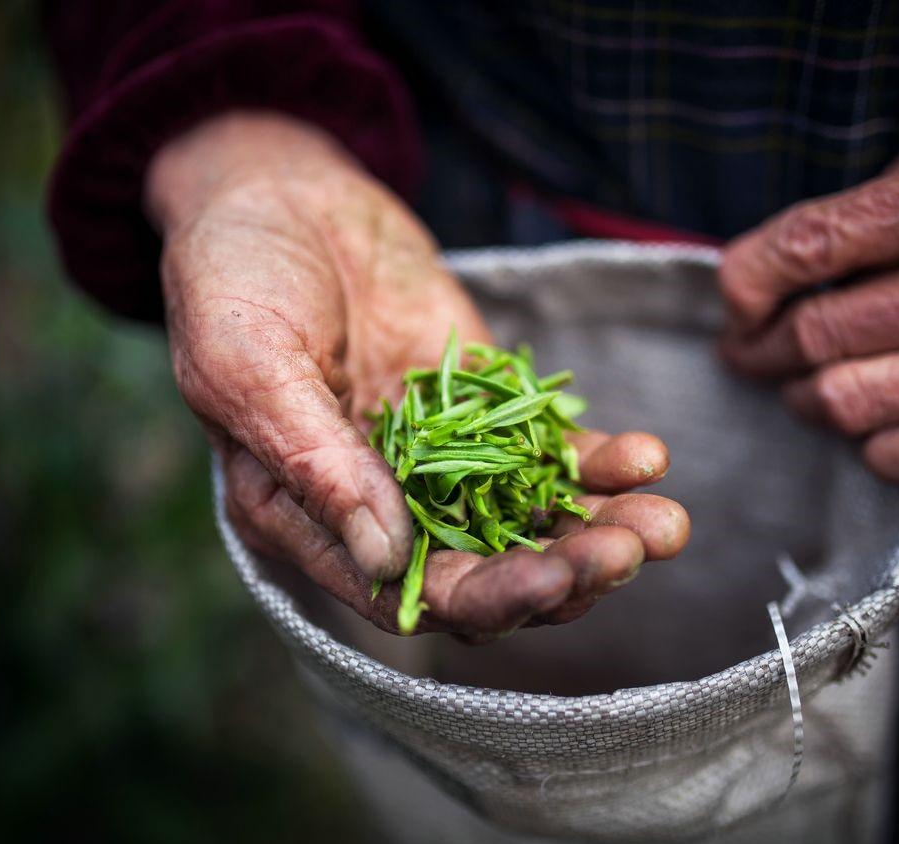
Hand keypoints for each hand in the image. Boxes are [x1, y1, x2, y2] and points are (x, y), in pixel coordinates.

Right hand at [148, 113, 689, 639]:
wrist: (275, 190)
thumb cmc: (232, 277)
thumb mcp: (248, 364)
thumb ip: (314, 463)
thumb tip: (387, 559)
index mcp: (308, 519)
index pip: (408, 592)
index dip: (485, 598)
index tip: (553, 579)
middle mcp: (380, 505)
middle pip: (486, 571)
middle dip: (563, 571)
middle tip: (629, 550)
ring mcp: (441, 458)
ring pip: (530, 522)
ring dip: (600, 530)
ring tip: (666, 521)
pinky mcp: (484, 406)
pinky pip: (547, 450)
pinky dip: (598, 463)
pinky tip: (646, 457)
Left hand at [720, 94, 898, 485]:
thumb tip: (810, 244)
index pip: (813, 245)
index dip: (747, 279)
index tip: (735, 295)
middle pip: (820, 336)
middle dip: (758, 349)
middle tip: (746, 350)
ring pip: (854, 403)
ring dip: (805, 400)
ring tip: (798, 386)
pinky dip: (874, 447)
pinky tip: (869, 424)